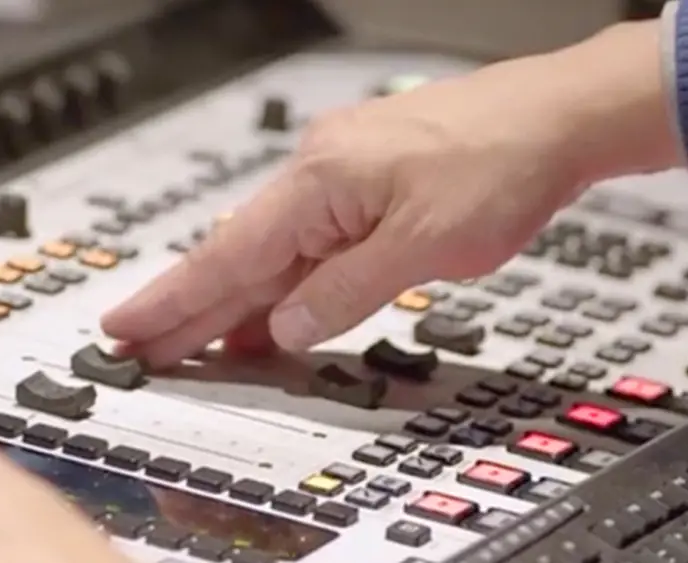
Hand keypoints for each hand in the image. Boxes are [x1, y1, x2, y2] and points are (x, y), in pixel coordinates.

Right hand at [102, 21, 678, 365]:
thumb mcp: (422, 247)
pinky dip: (290, 279)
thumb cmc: (502, 162)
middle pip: (242, 253)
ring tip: (198, 345)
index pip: (229, 258)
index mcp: (319, 184)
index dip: (177, 302)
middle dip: (190, 306)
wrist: (560, 116)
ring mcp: (347, 173)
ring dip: (240, 300)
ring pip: (278, 250)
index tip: (127, 331)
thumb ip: (345, 293)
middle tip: (140, 348)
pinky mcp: (376, 180)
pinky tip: (279, 308)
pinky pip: (315, 240)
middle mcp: (321, 172)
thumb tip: (284, 327)